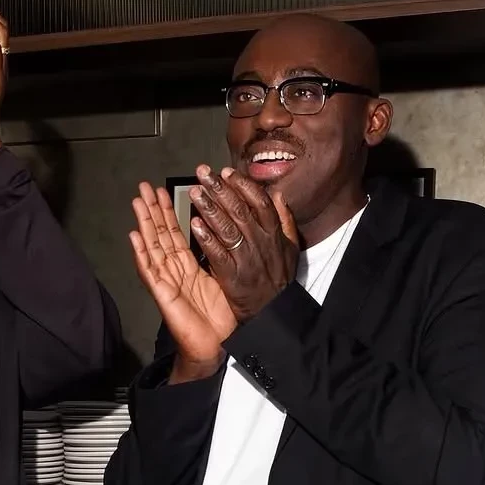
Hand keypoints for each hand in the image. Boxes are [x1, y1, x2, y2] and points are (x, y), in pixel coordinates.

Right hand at [129, 181, 235, 381]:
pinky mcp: (163, 296)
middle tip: (144, 187)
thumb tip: (225, 236)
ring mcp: (166, 282)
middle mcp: (174, 272)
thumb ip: (219, 257)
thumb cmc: (219, 319)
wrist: (214, 346)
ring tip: (137, 202)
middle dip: (152, 210)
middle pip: (160, 236)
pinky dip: (142, 254)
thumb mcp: (223, 280)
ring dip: (144, 224)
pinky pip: (151, 272)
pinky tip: (135, 237)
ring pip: (152, 248)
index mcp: (187, 268)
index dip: (168, 212)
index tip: (163, 191)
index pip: (175, 234)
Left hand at [189, 166, 298, 322]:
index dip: (242, 185)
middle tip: (203, 173)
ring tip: (195, 192)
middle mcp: (260, 243)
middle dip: (220, 189)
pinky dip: (206, 238)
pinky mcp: (232, 276)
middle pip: (239, 210)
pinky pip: (218, 253)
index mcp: (274, 234)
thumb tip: (278, 195)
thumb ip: (285, 220)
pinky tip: (194, 224)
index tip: (227, 173)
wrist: (274, 312)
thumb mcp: (290, 247)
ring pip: (227, 228)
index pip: (259, 202)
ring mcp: (246, 259)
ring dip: (209, 208)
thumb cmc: (279, 279)